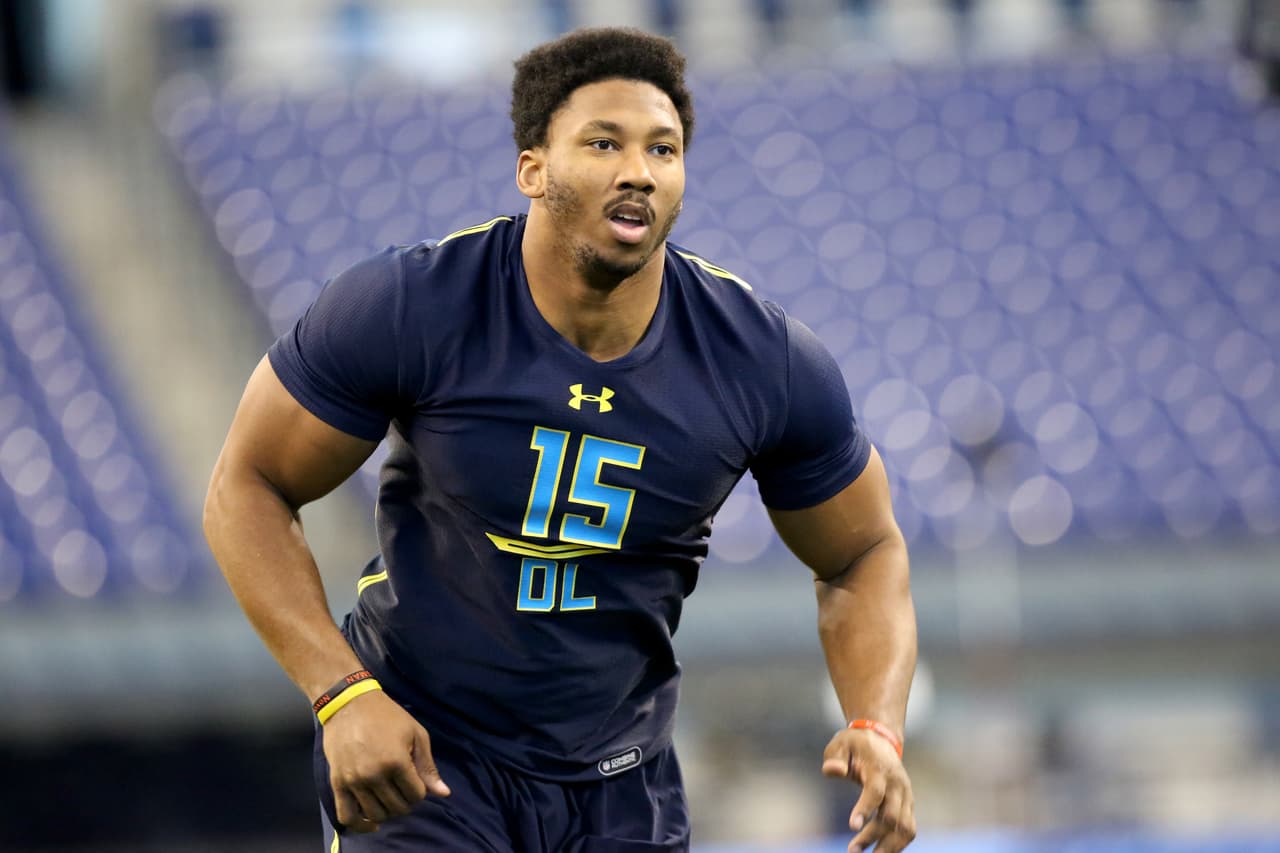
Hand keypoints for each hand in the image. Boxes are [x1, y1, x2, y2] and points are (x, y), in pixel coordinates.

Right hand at [322, 689, 450, 832]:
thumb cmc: (387, 715)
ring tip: (388, 798)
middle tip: (403, 788)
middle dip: (406, 801)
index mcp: (396, 761)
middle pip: (398, 807)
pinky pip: (347, 816)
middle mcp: (374, 775)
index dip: (420, 791)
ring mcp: (354, 781)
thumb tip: (444, 794)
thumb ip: (428, 766)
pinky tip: (370, 822)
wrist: (349, 703)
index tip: (415, 779)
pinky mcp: (337, 783)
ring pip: (376, 814)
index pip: (416, 795)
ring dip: (387, 811)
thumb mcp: (416, 734)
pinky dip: (360, 825)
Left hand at [821, 727, 915, 851]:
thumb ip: (835, 758)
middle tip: (852, 851)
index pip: (875, 791)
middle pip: (891, 816)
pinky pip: (909, 829)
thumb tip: (833, 771)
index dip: (865, 809)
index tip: (852, 826)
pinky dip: (899, 844)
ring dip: (889, 847)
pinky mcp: (908, 805)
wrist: (881, 738)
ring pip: (905, 827)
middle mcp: (897, 784)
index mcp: (879, 768)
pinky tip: (882, 852)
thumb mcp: (840, 744)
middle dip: (873, 836)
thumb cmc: (855, 745)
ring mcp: (906, 795)